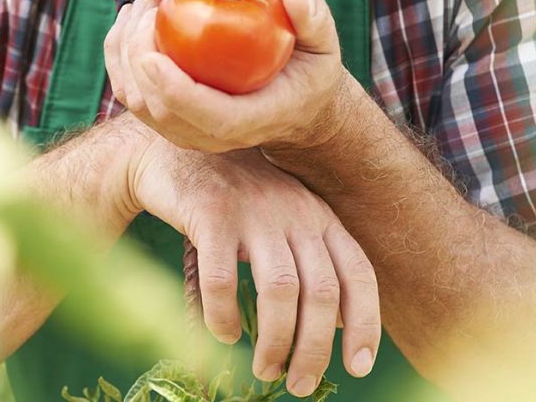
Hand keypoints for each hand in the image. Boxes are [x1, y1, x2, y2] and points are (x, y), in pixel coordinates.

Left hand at [105, 0, 351, 153]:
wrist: (294, 107)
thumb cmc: (309, 71)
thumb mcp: (325, 47)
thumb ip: (316, 21)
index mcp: (249, 121)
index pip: (204, 116)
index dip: (174, 91)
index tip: (152, 55)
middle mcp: (212, 135)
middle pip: (160, 110)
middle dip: (139, 59)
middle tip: (147, 7)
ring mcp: (187, 132)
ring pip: (137, 104)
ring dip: (124, 56)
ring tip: (137, 8)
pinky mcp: (170, 119)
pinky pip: (132, 94)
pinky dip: (120, 59)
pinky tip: (130, 22)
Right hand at [126, 138, 380, 391]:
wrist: (171, 156)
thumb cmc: (232, 199)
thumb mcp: (284, 220)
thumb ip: (314, 260)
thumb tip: (344, 321)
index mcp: (319, 216)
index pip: (357, 274)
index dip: (364, 323)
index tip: (358, 366)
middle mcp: (294, 211)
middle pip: (319, 292)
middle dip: (313, 349)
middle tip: (297, 385)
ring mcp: (253, 211)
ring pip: (278, 291)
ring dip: (275, 342)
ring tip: (264, 370)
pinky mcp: (211, 215)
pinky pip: (223, 281)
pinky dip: (224, 318)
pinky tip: (224, 334)